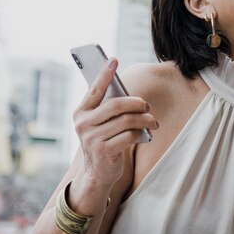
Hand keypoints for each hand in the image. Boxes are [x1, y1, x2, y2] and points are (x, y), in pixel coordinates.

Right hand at [72, 58, 157, 187]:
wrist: (97, 173)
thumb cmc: (104, 140)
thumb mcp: (101, 123)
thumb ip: (109, 108)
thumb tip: (129, 93)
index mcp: (81, 112)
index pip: (94, 89)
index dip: (104, 74)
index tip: (113, 60)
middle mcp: (83, 123)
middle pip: (116, 105)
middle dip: (137, 103)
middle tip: (147, 106)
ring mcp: (91, 138)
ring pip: (126, 121)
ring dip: (144, 120)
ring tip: (153, 122)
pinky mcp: (103, 151)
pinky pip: (129, 136)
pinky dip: (141, 134)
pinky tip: (145, 134)